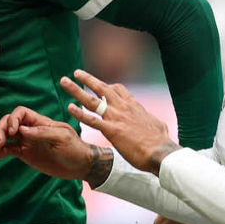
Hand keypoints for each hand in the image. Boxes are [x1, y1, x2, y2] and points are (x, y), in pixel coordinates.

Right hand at [0, 106, 92, 179]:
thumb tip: (22, 130)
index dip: (13, 120)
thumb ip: (43, 133)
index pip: (20, 113)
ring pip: (6, 136)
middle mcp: (31, 130)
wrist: (79, 166)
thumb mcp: (62, 137)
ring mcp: (27, 142)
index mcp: (40, 122)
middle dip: (0, 129)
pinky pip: (9, 150)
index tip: (13, 132)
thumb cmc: (74, 148)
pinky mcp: (25, 154)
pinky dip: (1, 151)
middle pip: (8, 122)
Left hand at [60, 69, 178, 173]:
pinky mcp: (111, 130)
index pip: (118, 89)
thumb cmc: (160, 141)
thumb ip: (149, 120)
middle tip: (76, 73)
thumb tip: (153, 122)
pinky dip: (79, 113)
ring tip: (64, 82)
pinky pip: (91, 119)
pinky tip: (69, 108)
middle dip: (88, 79)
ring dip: (76, 90)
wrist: (159, 151)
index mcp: (134, 105)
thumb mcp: (157, 124)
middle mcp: (123, 107)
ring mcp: (115, 117)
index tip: (100, 85)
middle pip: (102, 88)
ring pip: (92, 100)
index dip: (108, 86)